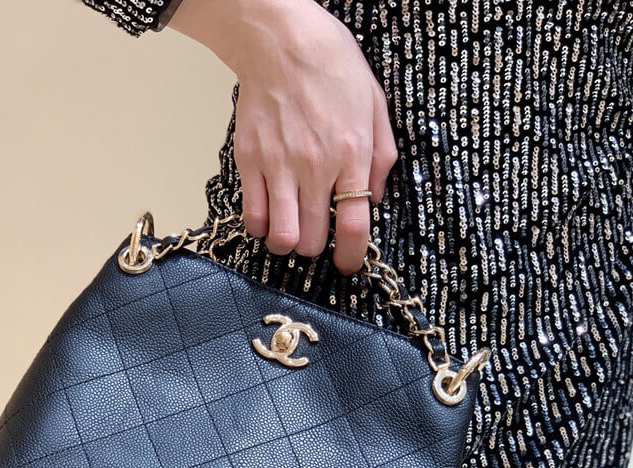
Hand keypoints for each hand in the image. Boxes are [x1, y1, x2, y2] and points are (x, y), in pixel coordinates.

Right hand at [170, 0, 397, 273]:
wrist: (281, 38)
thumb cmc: (331, 65)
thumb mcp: (375, 105)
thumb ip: (382, 157)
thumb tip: (376, 198)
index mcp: (352, 155)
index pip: (353, 226)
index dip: (351, 256)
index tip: (347, 265)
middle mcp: (315, 167)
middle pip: (312, 240)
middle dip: (316, 247)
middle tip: (316, 235)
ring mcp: (279, 166)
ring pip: (281, 237)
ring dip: (288, 243)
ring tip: (291, 230)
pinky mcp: (250, 161)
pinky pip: (253, 216)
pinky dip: (261, 226)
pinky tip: (269, 216)